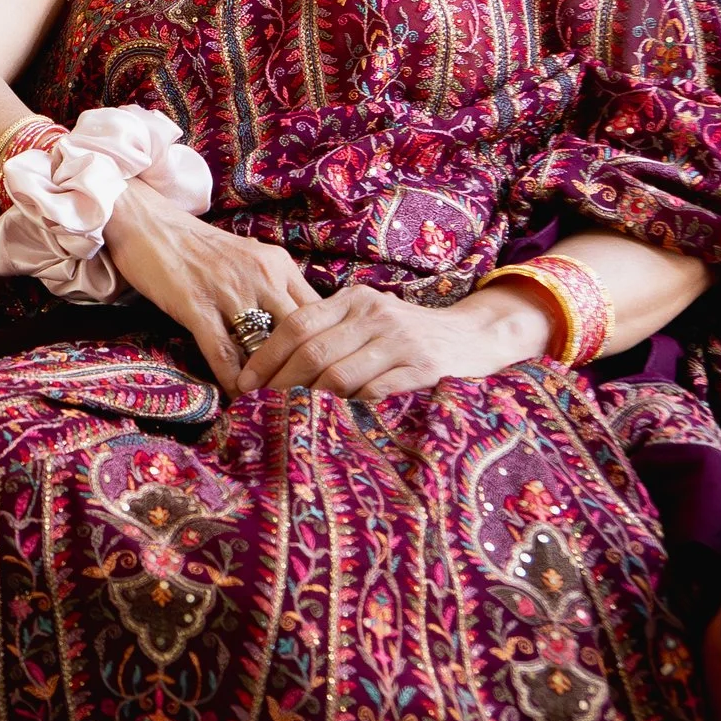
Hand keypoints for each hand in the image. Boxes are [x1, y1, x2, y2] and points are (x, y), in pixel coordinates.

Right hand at [102, 179, 320, 388]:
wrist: (148, 223)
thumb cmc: (198, 245)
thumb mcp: (249, 258)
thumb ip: (274, 287)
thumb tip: (297, 324)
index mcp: (279, 265)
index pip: (319, 313)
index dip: (326, 347)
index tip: (324, 373)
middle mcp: (262, 277)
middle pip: (300, 334)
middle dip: (304, 370)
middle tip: (307, 399)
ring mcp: (229, 291)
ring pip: (264, 347)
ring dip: (271, 381)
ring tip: (276, 407)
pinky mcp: (196, 305)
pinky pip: (223, 351)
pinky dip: (233, 379)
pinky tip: (237, 397)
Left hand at [235, 281, 553, 400]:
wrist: (476, 336)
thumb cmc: (408, 332)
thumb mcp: (368, 318)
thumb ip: (329, 330)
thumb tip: (270, 363)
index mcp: (352, 300)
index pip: (295, 324)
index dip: (265, 356)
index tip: (244, 383)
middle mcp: (374, 314)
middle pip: (311, 351)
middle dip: (280, 383)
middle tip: (261, 407)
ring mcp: (400, 340)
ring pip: (339, 374)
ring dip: (311, 400)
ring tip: (293, 417)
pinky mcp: (424, 367)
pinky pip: (375, 392)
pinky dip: (350, 408)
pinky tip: (337, 420)